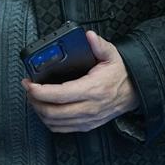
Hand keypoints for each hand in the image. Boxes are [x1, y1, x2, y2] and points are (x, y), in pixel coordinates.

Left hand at [22, 31, 138, 131]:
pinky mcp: (87, 125)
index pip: (60, 94)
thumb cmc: (120, 73)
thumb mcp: (112, 54)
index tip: (29, 83)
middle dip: (34, 100)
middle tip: (28, 88)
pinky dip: (49, 122)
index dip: (40, 91)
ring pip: (56, 122)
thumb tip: (89, 36)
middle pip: (53, 112)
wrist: (136, 91)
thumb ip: (99, 45)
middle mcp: (90, 107)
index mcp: (93, 89)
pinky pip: (63, 129)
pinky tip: (44, 110)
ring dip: (39, 111)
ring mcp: (88, 119)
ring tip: (33, 98)